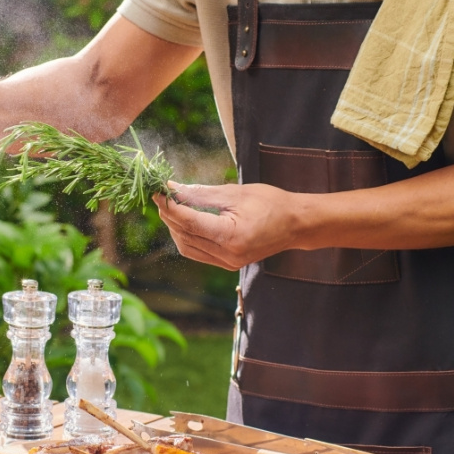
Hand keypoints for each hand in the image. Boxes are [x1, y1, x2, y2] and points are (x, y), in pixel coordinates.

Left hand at [153, 182, 300, 270]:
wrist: (296, 224)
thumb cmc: (271, 203)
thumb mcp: (235, 193)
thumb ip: (201, 194)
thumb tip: (173, 189)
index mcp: (231, 236)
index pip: (189, 222)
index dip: (170, 206)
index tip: (157, 191)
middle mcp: (228, 255)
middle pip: (185, 235)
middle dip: (170, 215)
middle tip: (163, 194)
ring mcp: (228, 263)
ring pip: (187, 246)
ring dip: (176, 227)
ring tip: (172, 206)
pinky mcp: (228, 264)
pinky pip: (197, 252)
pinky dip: (187, 236)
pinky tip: (185, 220)